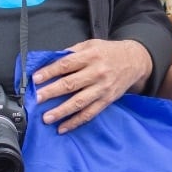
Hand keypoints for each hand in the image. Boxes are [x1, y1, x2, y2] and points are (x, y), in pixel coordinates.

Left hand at [33, 38, 152, 132]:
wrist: (135, 60)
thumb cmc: (109, 52)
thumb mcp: (91, 44)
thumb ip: (72, 52)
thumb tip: (49, 62)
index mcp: (90, 56)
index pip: (66, 65)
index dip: (49, 72)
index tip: (35, 78)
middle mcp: (97, 72)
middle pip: (70, 84)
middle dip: (51, 92)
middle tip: (37, 99)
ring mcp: (102, 88)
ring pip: (79, 102)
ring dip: (61, 111)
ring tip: (47, 118)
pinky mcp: (107, 100)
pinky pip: (90, 113)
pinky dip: (76, 122)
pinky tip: (63, 127)